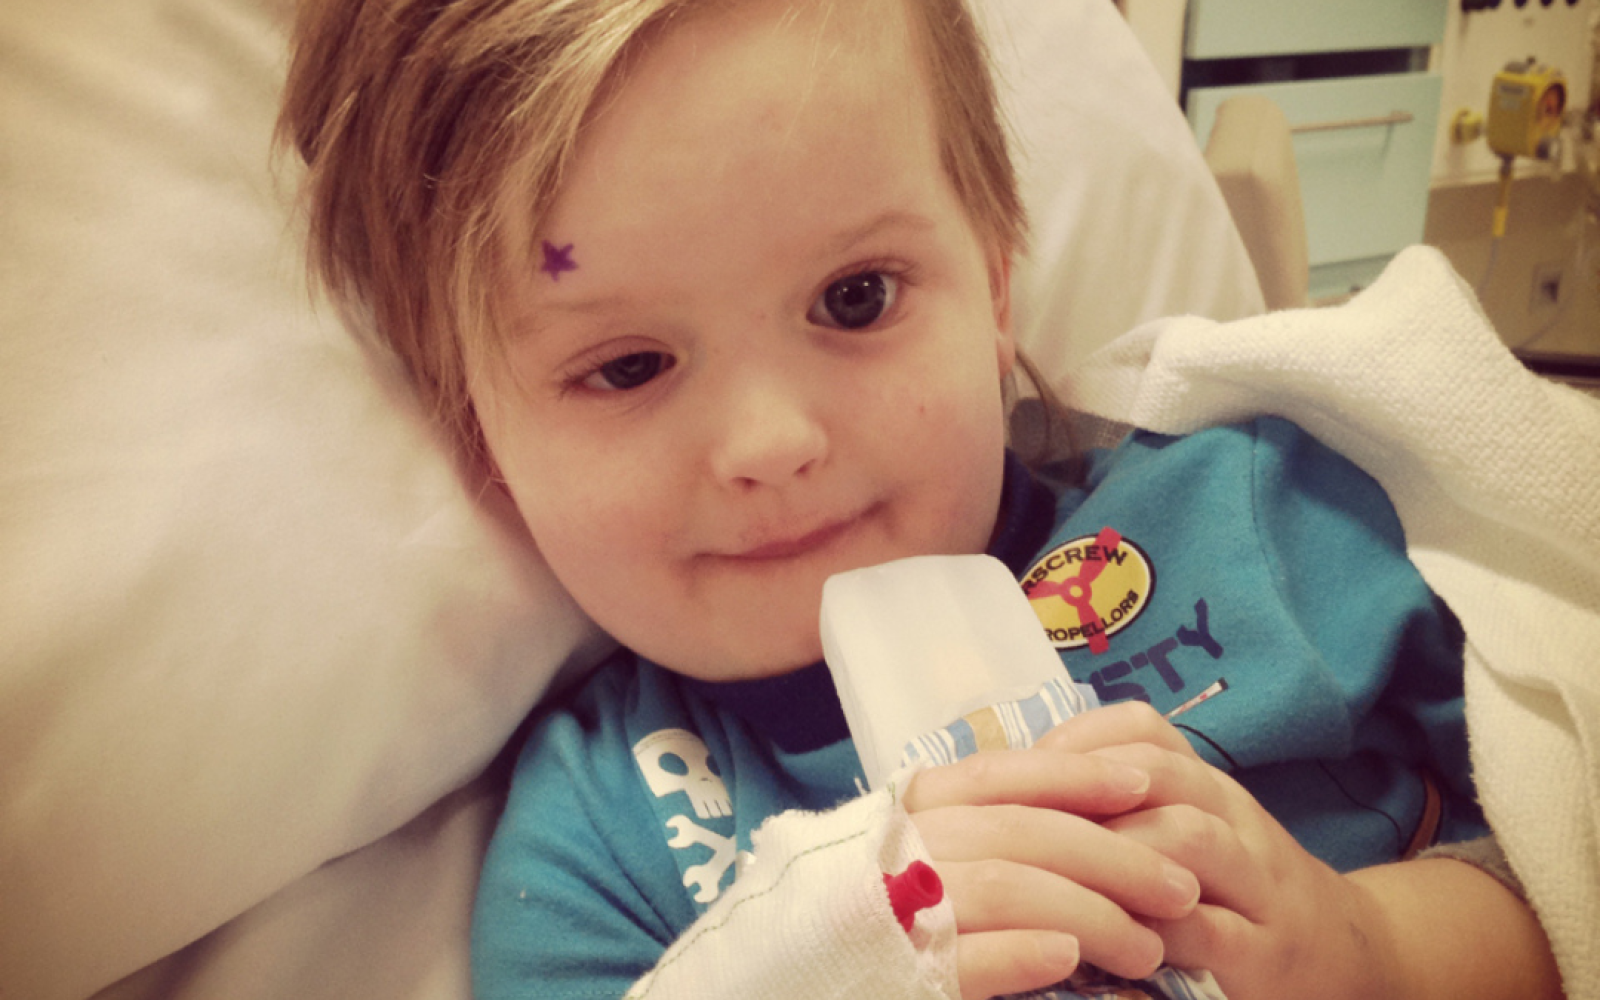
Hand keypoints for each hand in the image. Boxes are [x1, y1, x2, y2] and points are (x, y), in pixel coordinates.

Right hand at [903, 739, 1202, 999]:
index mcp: (909, 810)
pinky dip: (1022, 952)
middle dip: (1113, 855)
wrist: (818, 984)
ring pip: (1006, 887)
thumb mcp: (932, 852)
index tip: (1144, 784)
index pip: (997, 775)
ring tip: (1147, 946)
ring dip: (1090, 913)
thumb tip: (1094, 809)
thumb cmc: (893, 914)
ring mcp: (892, 910)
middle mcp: (898, 849)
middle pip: (1019, 831)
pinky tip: (1069, 960)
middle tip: (1180, 888)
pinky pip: (965, 955)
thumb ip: (990, 828)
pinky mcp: (897, 971)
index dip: (1074, 774)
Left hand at [1038, 702, 1379, 999]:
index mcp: (1206, 785)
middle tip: (1019, 827)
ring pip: (1186, 837)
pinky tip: (1102, 941)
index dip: (1075, 741)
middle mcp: (1234, 820)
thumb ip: (1123, 804)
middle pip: (1159, 774)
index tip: (1016, 773)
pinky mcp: (1260, 954)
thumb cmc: (1235, 889)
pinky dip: (1147, 932)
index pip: (1143, 728)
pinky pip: (1203, 931)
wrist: (1344, 953)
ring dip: (1114, 853)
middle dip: (1083, 793)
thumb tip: (1012, 785)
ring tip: (1059, 878)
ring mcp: (1255, 885)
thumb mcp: (1191, 827)